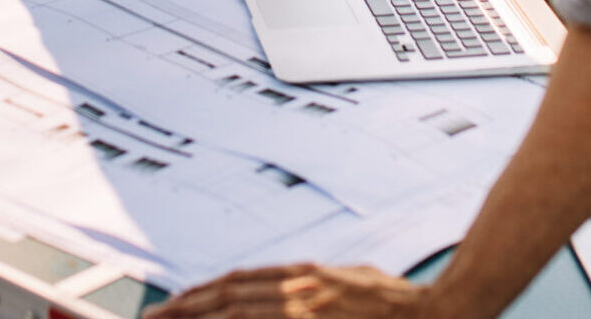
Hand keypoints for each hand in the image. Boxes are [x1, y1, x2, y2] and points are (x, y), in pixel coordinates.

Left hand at [149, 265, 428, 318]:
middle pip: (230, 297)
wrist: (436, 312)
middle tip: (154, 317)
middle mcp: (302, 289)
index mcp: (306, 274)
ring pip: (240, 315)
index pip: (240, 282)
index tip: (175, 302)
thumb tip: (293, 285)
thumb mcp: (350, 280)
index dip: (202, 292)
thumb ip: (316, 285)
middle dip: (187, 308)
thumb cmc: (396, 301)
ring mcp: (310, 310)